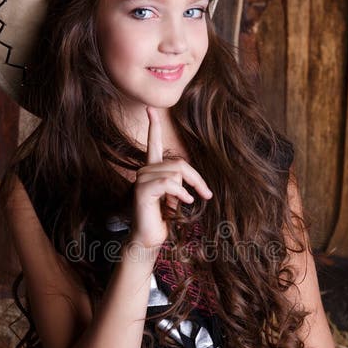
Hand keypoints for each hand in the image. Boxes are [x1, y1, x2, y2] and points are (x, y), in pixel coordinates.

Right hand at [130, 106, 212, 249]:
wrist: (149, 238)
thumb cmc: (163, 219)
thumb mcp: (174, 196)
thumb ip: (179, 181)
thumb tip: (190, 176)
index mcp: (151, 169)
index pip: (152, 143)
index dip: (152, 125)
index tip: (150, 109)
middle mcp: (144, 171)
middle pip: (178, 162)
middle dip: (196, 178)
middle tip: (206, 194)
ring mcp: (141, 180)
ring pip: (175, 172)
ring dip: (188, 188)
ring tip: (189, 202)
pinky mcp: (142, 191)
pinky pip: (169, 183)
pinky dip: (181, 193)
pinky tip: (186, 203)